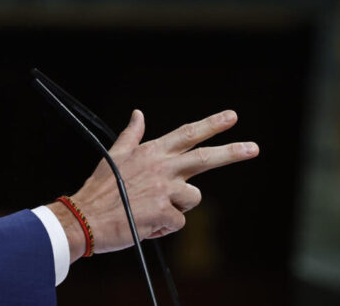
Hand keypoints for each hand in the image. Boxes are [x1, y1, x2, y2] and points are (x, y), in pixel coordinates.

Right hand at [51, 109, 257, 261]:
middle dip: (232, 151)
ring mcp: (165, 190)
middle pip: (205, 157)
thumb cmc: (99, 188)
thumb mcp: (115, 155)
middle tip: (254, 148)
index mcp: (151, 152)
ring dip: (179, 206)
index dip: (211, 124)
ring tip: (152, 208)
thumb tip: (138, 113)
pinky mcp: (165, 213)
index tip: (231, 117)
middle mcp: (162, 167)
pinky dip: (165, 226)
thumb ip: (132, 135)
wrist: (85, 216)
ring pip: (193, 198)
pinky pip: (179, 222)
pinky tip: (147, 222)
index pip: (187, 133)